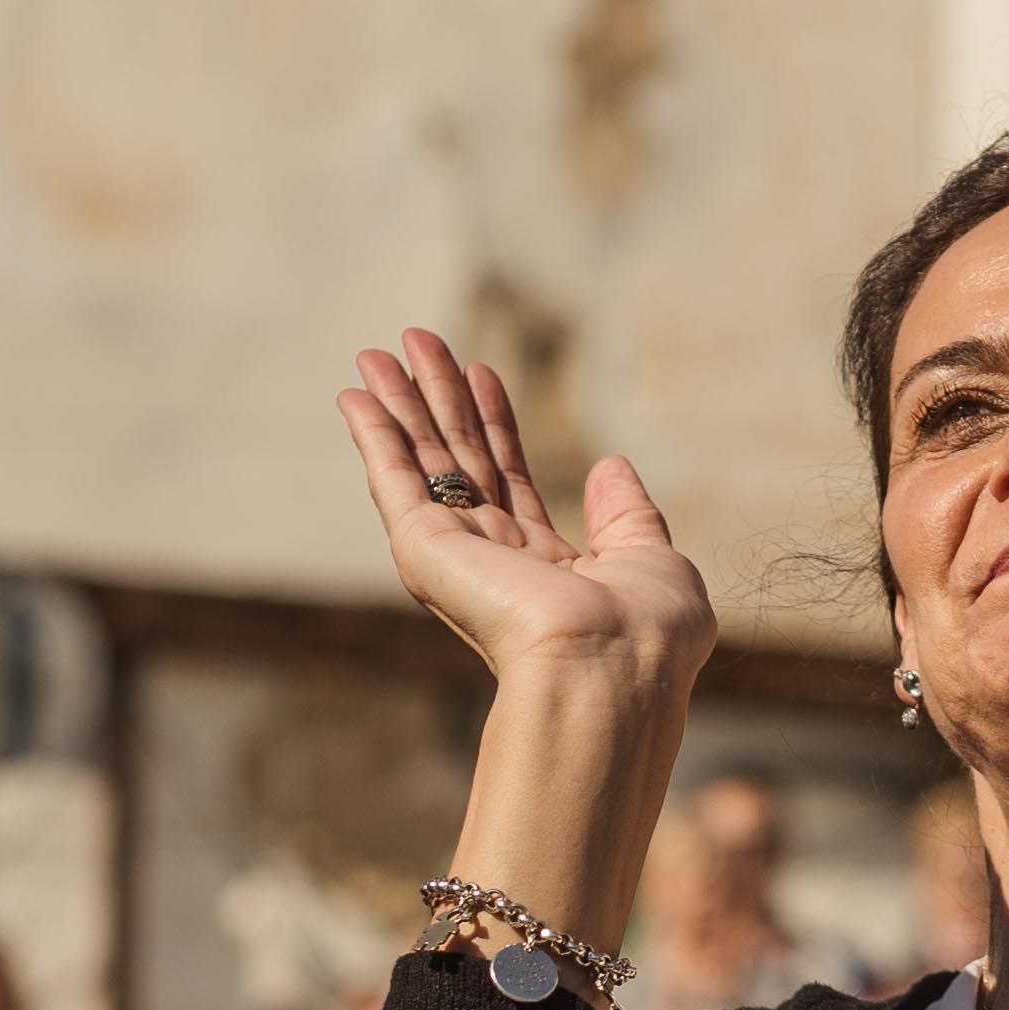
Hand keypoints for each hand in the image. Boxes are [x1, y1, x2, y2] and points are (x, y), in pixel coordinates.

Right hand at [335, 333, 715, 690]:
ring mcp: (454, 556)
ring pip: (420, 462)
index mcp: (544, 569)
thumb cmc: (645, 631)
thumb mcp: (653, 560)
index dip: (493, 422)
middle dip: (437, 400)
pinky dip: (372, 438)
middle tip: (415, 341)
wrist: (608, 667)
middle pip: (456, 460)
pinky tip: (355, 397)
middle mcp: (492, 561)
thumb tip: (610, 466)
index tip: (481, 370)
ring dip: (397, 405)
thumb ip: (628, 516)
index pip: (509, 477)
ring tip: (376, 352)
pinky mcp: (424, 551)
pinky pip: (393, 481)